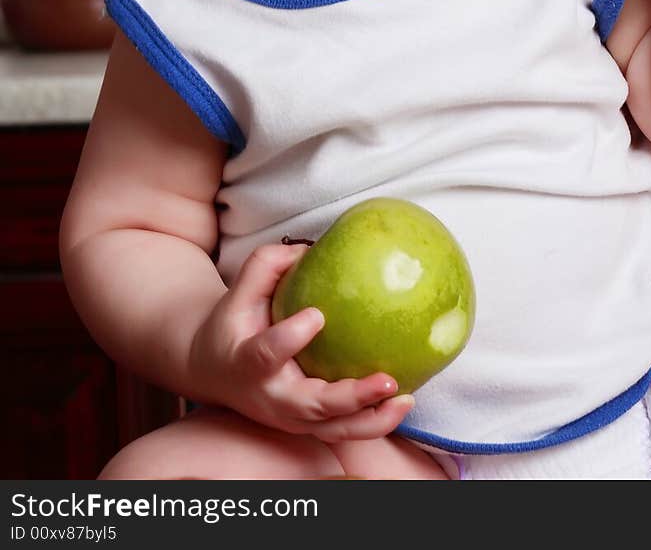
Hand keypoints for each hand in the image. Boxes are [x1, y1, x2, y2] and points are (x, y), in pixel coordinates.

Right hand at [187, 242, 413, 438]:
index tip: (317, 315)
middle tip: (386, 380)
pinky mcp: (310, 425)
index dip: (291, 338)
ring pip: (334, 429)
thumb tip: (311, 249)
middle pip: (312, 406)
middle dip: (351, 398)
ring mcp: (292, 418)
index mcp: (248, 362)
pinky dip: (375, 421)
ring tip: (405, 397)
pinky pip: (345, 430)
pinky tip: (404, 400)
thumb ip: (268, 265)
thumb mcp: (239, 292)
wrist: (215, 373)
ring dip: (372, 419)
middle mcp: (272, 398)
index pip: (267, 355)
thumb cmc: (233, 325)